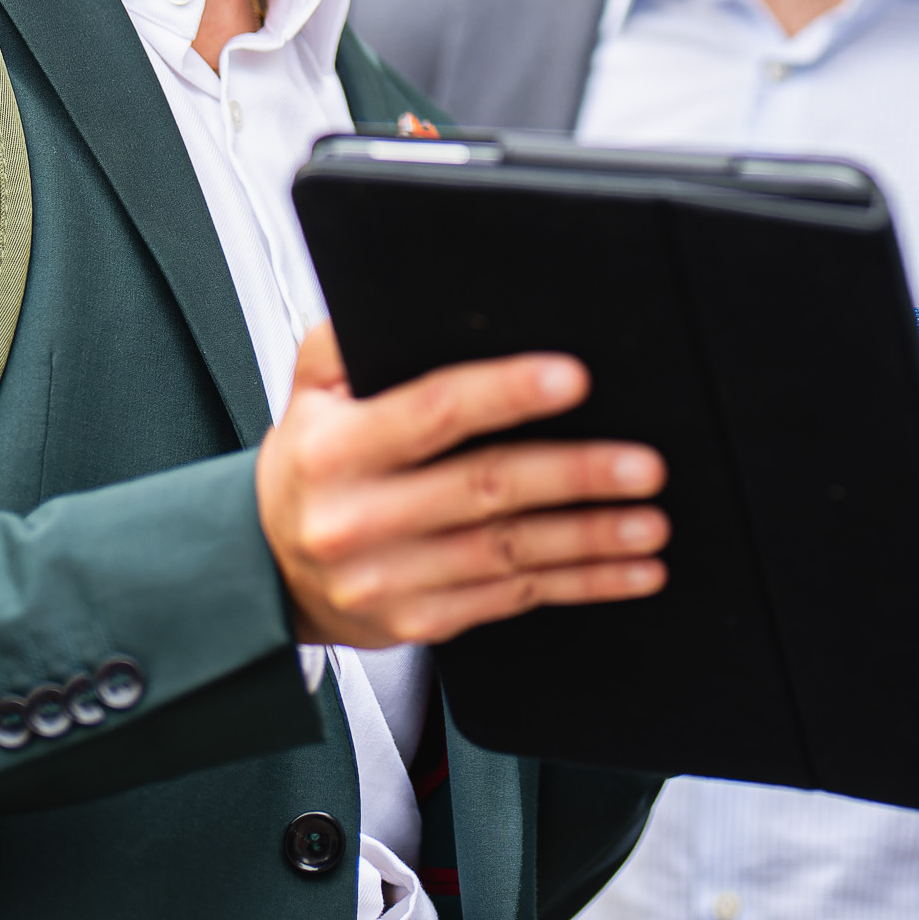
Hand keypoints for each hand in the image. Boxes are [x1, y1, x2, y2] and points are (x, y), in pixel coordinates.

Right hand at [257, 323, 668, 647]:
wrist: (267, 570)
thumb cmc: (311, 465)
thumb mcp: (308, 393)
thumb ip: (347, 341)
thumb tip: (408, 297)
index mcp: (335, 450)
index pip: (432, 412)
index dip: (507, 392)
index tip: (573, 378)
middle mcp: (358, 520)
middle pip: (485, 489)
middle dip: (575, 475)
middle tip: (644, 463)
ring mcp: (389, 580)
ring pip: (510, 553)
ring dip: (591, 539)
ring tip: (651, 521)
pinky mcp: (420, 622)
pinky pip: (514, 600)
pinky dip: (582, 586)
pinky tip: (631, 570)